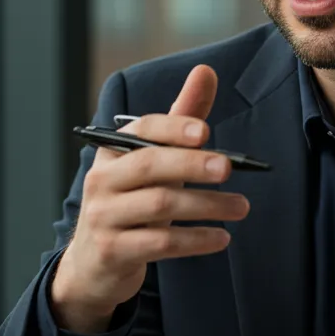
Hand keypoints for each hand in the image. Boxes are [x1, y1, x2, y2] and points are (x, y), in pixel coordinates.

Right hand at [50, 64, 250, 332]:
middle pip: (150, 165)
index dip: (173, 128)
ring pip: (160, 205)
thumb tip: (205, 72)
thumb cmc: (132, 201)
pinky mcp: (114, 251)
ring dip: (206, 206)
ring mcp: (104, 217)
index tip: (205, 131)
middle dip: (192, 165)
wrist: (94, 264)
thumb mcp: (154, 161)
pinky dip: (195, 240)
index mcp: (112, 152)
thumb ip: (181, 120)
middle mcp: (102, 180)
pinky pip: (160, 243)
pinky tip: (221, 237)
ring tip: (241, 207)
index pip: (141, 130)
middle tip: (228, 169)